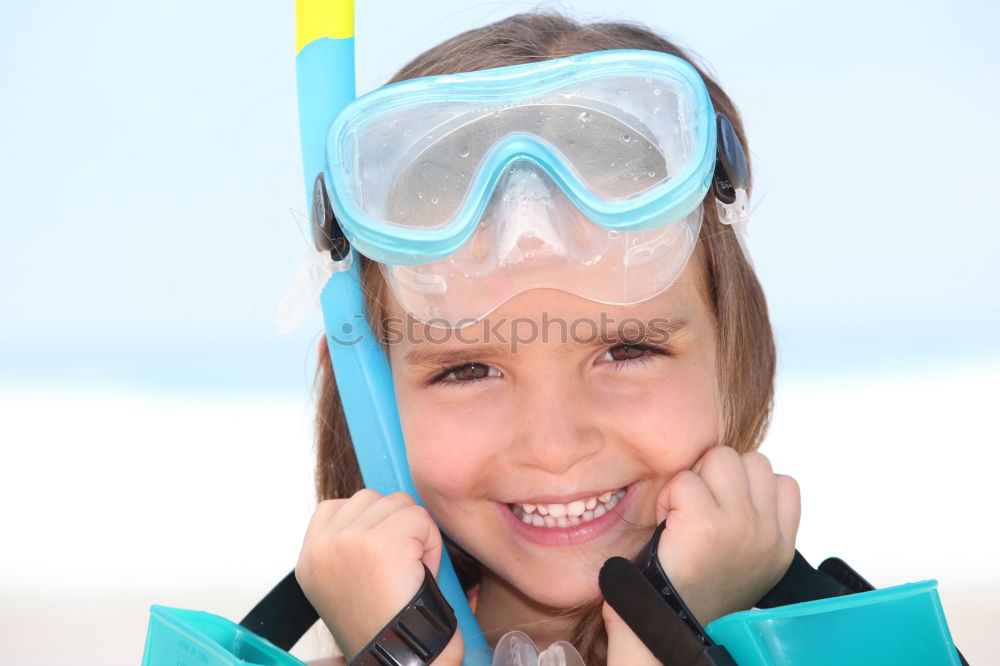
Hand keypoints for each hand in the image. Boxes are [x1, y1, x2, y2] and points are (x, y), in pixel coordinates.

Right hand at [295, 489, 463, 664]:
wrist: (397, 660)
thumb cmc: (384, 628)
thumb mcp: (346, 582)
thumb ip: (349, 544)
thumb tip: (379, 507)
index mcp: (309, 560)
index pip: (336, 507)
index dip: (368, 522)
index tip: (380, 555)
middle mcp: (322, 548)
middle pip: (371, 498)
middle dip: (393, 525)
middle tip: (399, 567)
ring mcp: (349, 542)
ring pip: (398, 503)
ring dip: (413, 532)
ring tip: (410, 569)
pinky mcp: (381, 542)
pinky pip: (420, 517)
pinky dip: (430, 541)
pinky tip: (420, 571)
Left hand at [654, 447, 800, 624]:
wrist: (676, 622)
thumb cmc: (703, 586)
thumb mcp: (752, 558)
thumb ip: (759, 520)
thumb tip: (745, 474)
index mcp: (780, 544)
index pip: (783, 482)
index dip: (749, 486)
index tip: (727, 511)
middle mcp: (767, 533)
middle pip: (749, 460)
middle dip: (719, 475)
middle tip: (700, 508)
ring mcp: (739, 525)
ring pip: (720, 457)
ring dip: (696, 478)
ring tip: (685, 511)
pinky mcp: (705, 522)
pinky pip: (684, 479)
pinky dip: (669, 495)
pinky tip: (669, 523)